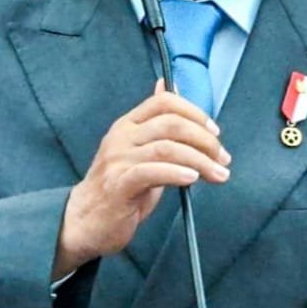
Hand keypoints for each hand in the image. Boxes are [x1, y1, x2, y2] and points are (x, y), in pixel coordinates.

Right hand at [52, 80, 230, 278]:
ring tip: (218, 174)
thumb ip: (156, 122)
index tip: (215, 132)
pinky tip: (193, 178)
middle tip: (223, 158)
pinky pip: (152, 172)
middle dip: (204, 139)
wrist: (83, 221)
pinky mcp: (118, 184)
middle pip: (171, 124)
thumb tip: (169, 86)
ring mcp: (118, 159)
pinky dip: (177, 173)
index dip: (194, 112)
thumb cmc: (119, 185)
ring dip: (200, 160)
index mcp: (128, 123)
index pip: (164, 101)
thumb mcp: (139, 148)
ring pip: (166, 148)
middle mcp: (122, 136)